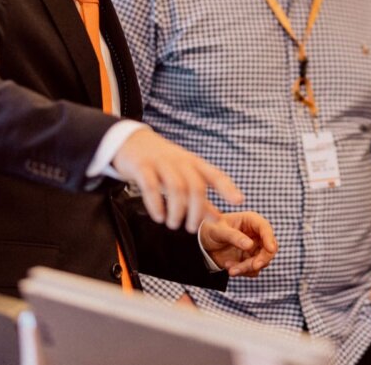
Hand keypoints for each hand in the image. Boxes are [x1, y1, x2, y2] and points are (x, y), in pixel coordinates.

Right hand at [112, 127, 242, 232]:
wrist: (132, 141)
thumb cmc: (163, 163)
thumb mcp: (184, 177)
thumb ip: (201, 199)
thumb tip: (218, 219)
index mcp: (194, 164)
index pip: (215, 175)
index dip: (228, 188)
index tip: (239, 201)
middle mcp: (180, 162)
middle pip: (195, 186)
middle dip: (196, 210)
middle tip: (191, 228)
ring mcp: (161, 163)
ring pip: (175, 187)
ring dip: (177, 210)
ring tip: (173, 224)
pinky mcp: (142, 167)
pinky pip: (151, 186)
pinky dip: (156, 204)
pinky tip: (158, 217)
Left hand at [201, 211, 277, 277]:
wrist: (204, 243)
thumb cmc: (211, 229)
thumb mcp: (219, 230)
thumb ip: (234, 237)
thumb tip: (250, 245)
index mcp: (251, 221)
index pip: (265, 228)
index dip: (270, 238)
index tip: (270, 249)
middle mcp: (256, 235)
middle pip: (269, 248)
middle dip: (262, 258)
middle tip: (253, 266)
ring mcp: (254, 249)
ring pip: (261, 261)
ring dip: (247, 267)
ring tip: (230, 268)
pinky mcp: (249, 260)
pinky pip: (253, 270)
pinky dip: (242, 271)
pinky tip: (229, 267)